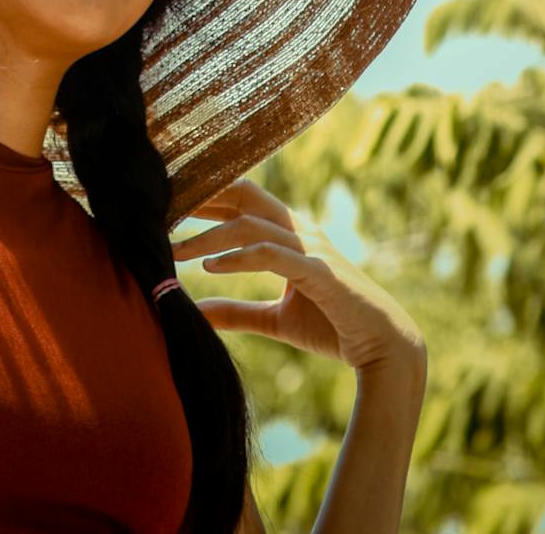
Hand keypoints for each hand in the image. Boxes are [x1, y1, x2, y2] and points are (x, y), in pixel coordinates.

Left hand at [172, 176, 427, 375]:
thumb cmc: (333, 328)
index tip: (167, 202)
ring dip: (208, 237)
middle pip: (242, 195)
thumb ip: (239, 312)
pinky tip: (211, 269)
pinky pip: (270, 254)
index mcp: (290, 233)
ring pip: (248, 224)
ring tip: (175, 251)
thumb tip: (198, 310)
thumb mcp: (276, 320)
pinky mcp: (318, 271)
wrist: (383, 350)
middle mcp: (299, 230)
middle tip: (160, 208)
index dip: (205, 195)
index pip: (241, 198)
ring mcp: (310, 247)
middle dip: (200, 199)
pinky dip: (237, 257)